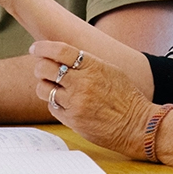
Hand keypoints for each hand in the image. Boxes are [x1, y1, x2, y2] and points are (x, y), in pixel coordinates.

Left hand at [30, 41, 153, 159]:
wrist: (137, 125)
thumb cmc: (126, 97)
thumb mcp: (110, 70)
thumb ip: (87, 63)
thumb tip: (63, 56)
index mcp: (93, 67)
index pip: (60, 51)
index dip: (43, 48)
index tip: (35, 48)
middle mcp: (82, 83)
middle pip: (45, 68)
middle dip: (39, 67)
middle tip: (42, 68)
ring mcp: (75, 103)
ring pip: (43, 89)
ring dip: (44, 85)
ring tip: (52, 86)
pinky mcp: (72, 120)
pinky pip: (52, 107)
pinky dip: (54, 102)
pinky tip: (63, 102)